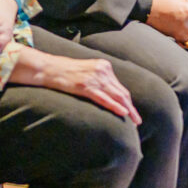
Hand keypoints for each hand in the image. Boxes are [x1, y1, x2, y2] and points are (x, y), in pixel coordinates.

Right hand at [12, 49, 140, 121]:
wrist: (50, 68)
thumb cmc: (66, 72)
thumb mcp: (87, 72)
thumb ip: (98, 80)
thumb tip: (109, 94)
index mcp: (104, 66)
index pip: (119, 87)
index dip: (127, 101)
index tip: (132, 111)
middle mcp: (102, 70)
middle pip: (121, 92)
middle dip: (131, 107)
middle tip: (137, 120)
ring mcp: (94, 78)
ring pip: (116, 96)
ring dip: (127, 110)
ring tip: (134, 121)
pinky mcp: (85, 85)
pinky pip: (103, 98)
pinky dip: (114, 106)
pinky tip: (123, 113)